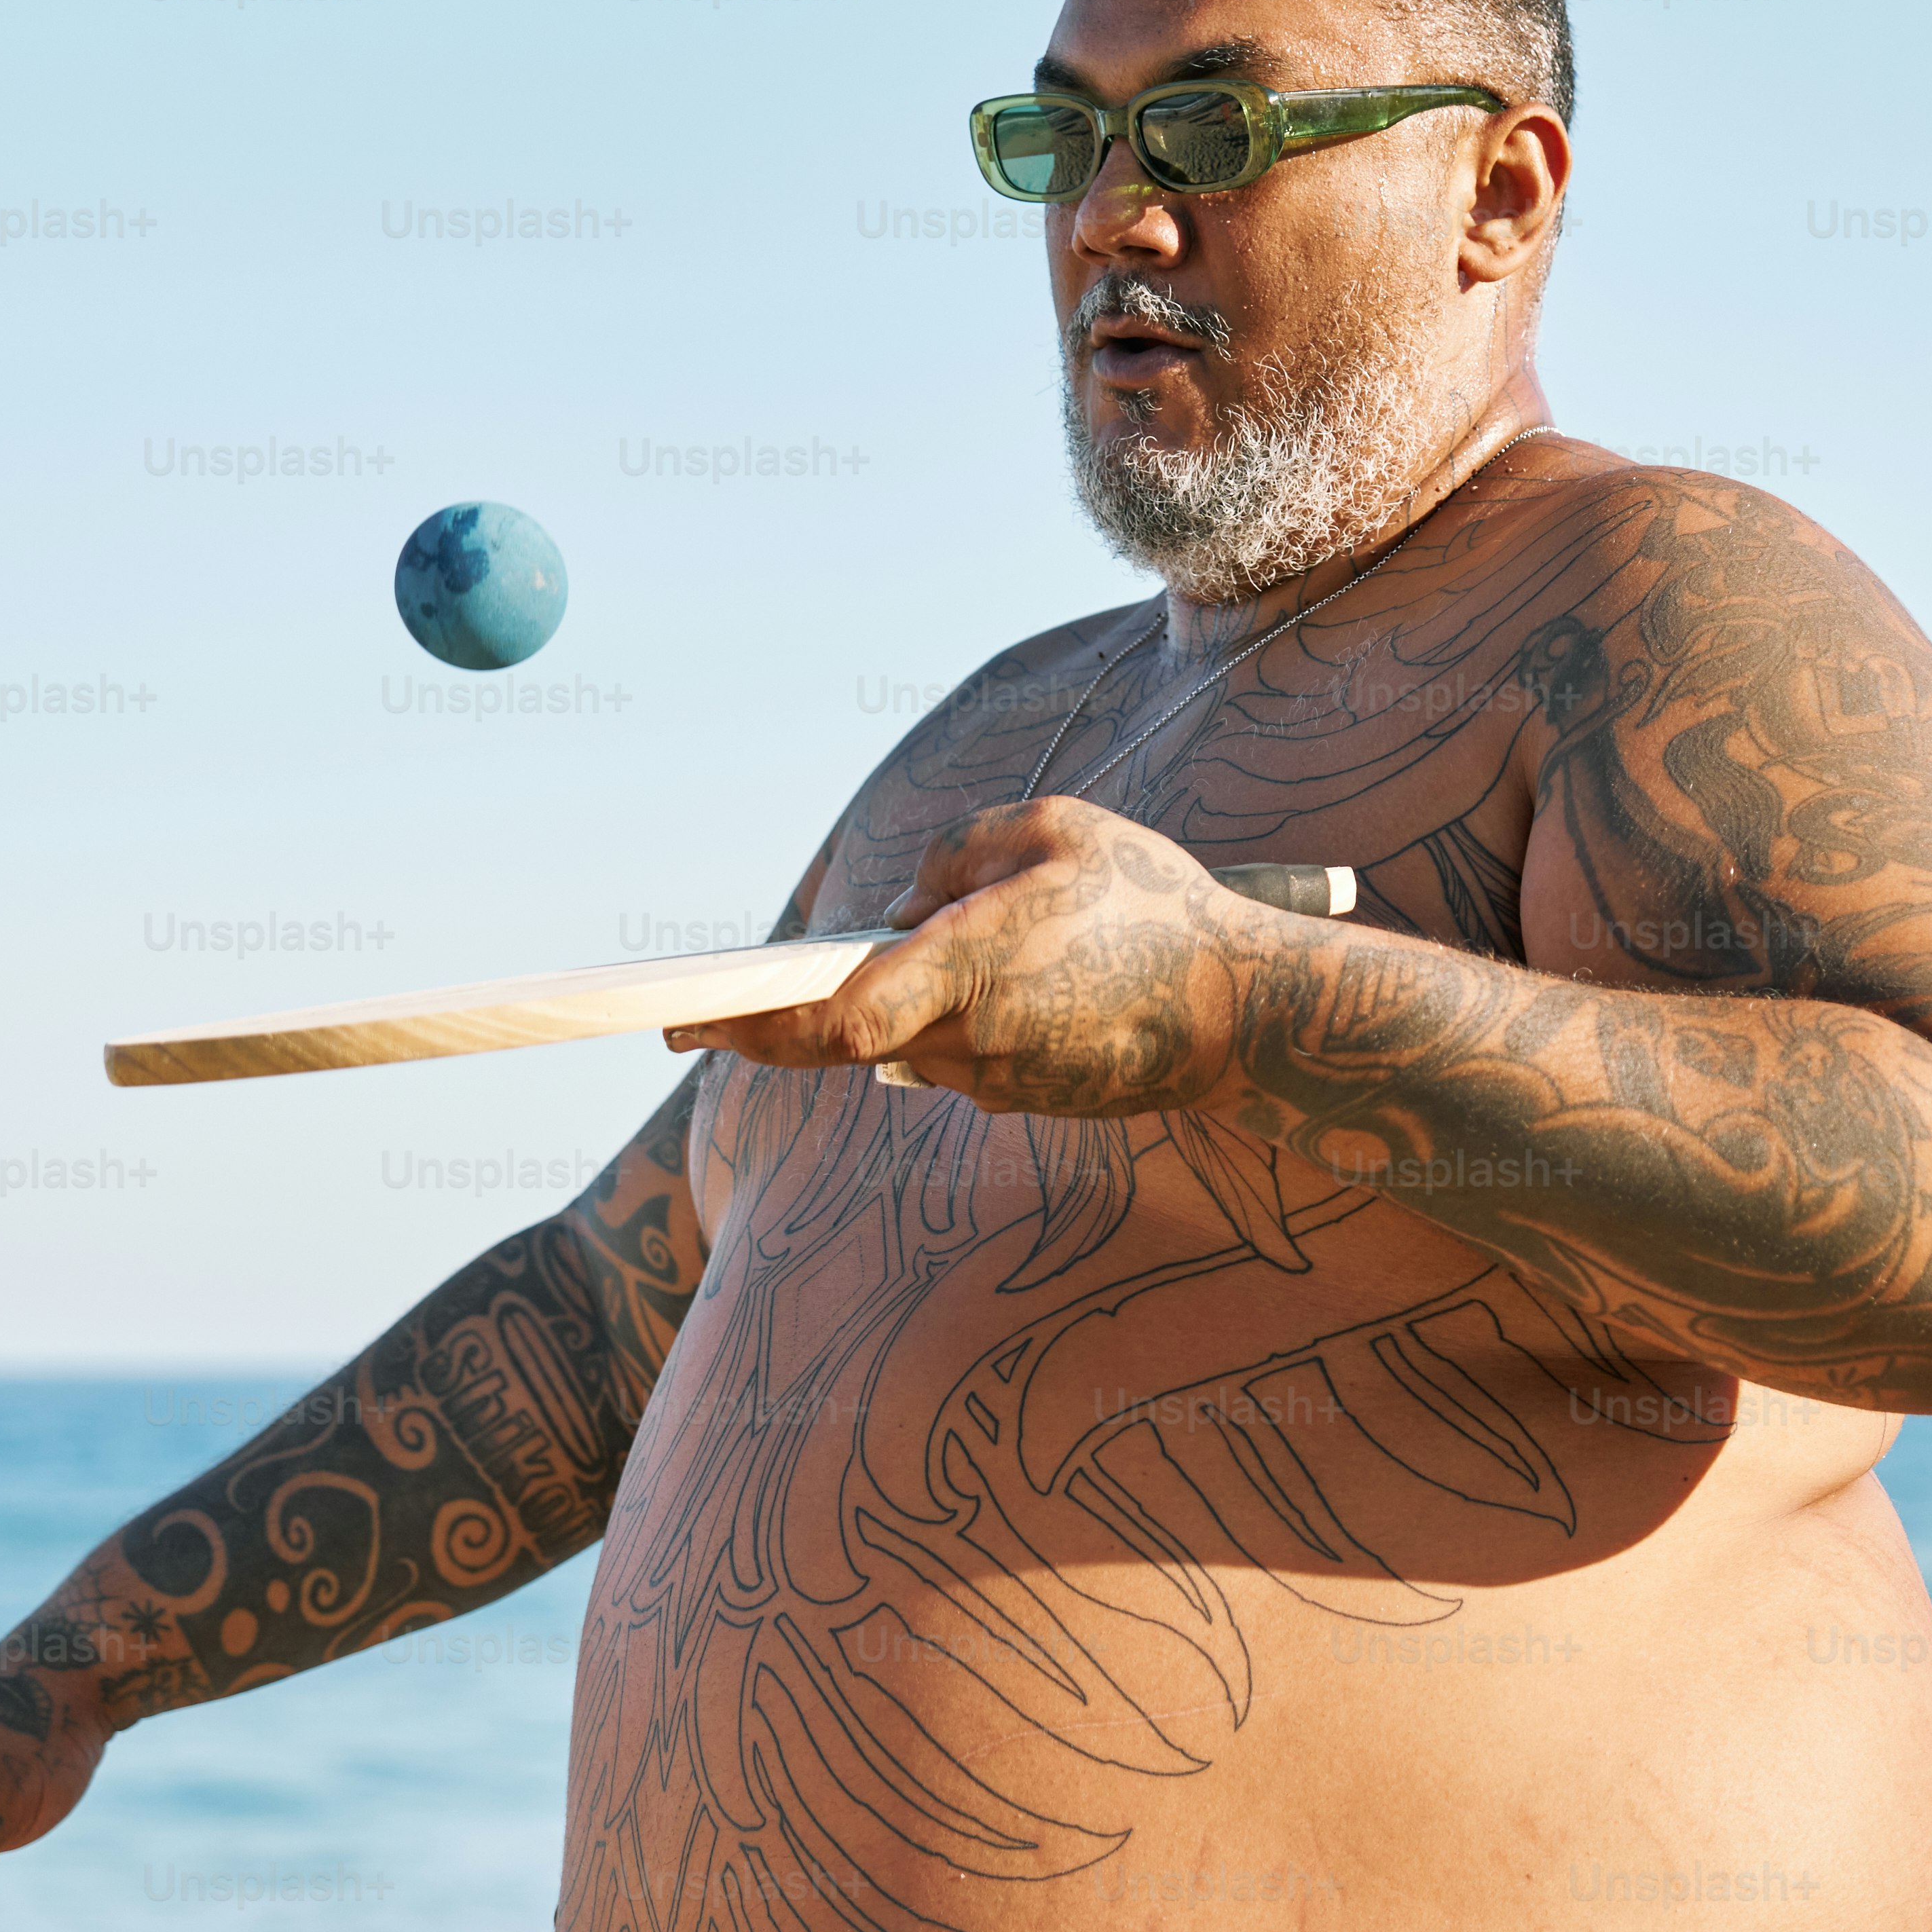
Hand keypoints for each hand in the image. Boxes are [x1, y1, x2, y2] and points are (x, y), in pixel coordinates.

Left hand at [665, 797, 1270, 1117]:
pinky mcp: (1024, 1102)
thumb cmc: (1156, 907)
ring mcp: (996, 1082)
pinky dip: (954, 1023)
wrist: (1247, 1014)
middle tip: (703, 1015)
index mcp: (969, 967)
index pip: (831, 1020)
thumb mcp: (1058, 829)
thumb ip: (959, 855)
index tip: (684, 1024)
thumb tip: (900, 908)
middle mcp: (971, 1040)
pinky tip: (1020, 984)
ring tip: (972, 949)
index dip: (748, 1026)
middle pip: (842, 1044)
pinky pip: (956, 1058)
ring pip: (903, 1046)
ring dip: (899, 1007)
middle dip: (778, 1022)